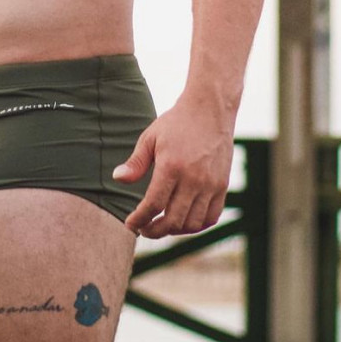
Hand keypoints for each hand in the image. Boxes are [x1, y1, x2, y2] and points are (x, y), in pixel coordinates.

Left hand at [112, 100, 232, 237]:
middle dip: (154, 231)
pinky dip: (196, 226)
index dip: (139, 219)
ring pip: (192, 224)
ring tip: (161, 225)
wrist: (210, 110)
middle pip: (173, 220)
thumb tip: (118, 179)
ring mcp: (211, 184)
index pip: (153, 205)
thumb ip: (136, 162)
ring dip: (174, 231)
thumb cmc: (176, 123)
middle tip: (143, 229)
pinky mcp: (222, 186)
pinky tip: (183, 221)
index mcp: (171, 166)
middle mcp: (193, 179)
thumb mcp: (150, 137)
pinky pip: (211, 217)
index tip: (130, 224)